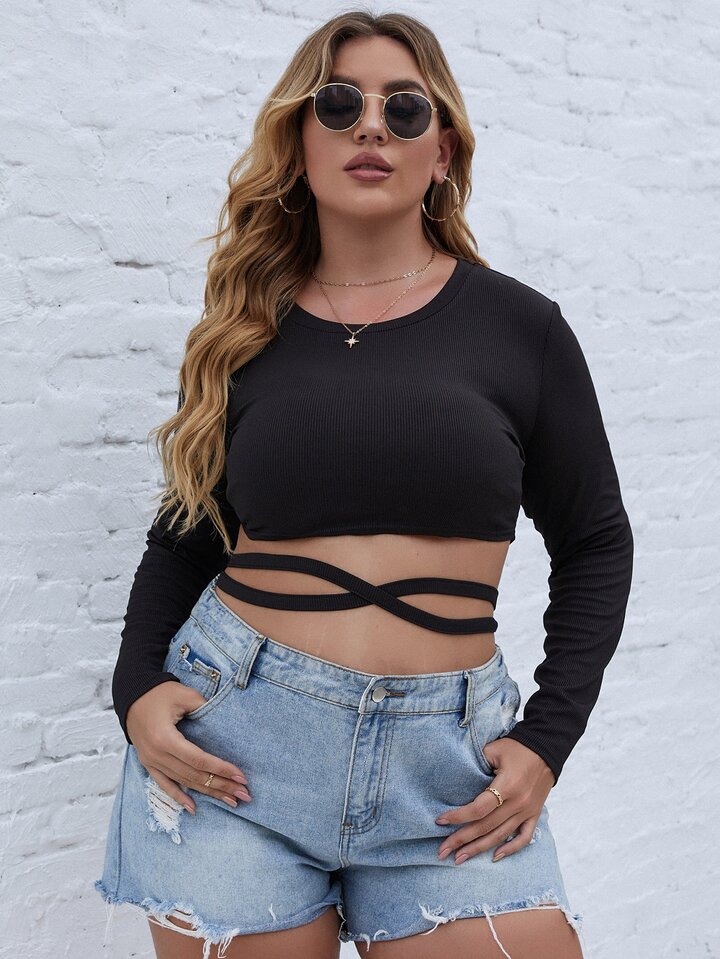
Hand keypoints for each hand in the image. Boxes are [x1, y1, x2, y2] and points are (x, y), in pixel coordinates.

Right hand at [126, 681, 251, 812]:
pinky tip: (193, 808)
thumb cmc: (160, 693)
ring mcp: (151, 761)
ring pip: (183, 782)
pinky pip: (164, 784)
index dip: (221, 769)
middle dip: (221, 786)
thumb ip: (205, 708)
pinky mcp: (148, 763)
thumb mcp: (185, 695)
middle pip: (193, 775)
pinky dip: (179, 797)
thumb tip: (227, 723)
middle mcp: (156, 755)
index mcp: (165, 739)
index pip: (199, 760)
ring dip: (207, 793)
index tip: (241, 777)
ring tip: (230, 800)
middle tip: (244, 795)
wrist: (132, 695)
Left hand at [435, 737, 554, 864]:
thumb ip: (476, 764)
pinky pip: (524, 838)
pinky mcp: (534, 814)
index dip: (458, 816)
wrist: (547, 747)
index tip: (440, 821)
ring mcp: (527, 811)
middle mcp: (518, 803)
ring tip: (459, 859)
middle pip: (486, 827)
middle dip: (461, 840)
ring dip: (479, 849)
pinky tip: (494, 857)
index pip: (479, 808)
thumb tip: (458, 779)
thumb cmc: (517, 747)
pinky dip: (510, 849)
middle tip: (442, 851)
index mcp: (507, 785)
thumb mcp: (494, 749)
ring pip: (500, 836)